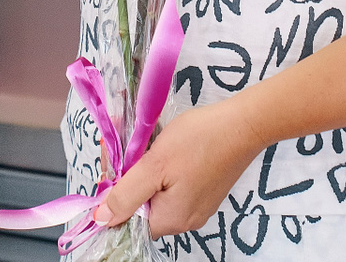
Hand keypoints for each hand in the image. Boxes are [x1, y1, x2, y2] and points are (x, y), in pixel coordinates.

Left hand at [93, 99, 261, 238]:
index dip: (113, 195)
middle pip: (141, 205)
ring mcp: (197, 205)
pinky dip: (161, 168)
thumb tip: (102, 220)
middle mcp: (185, 219)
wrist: (243, 124)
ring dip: (142, 169)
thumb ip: (126, 195)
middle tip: (121, 145)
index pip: (128, 220)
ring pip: (156, 192)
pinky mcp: (204, 189)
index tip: (110, 165)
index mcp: (171, 220)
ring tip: (139, 141)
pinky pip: (172, 185)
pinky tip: (159, 147)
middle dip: (127, 176)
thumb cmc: (199, 141)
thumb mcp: (154, 165)